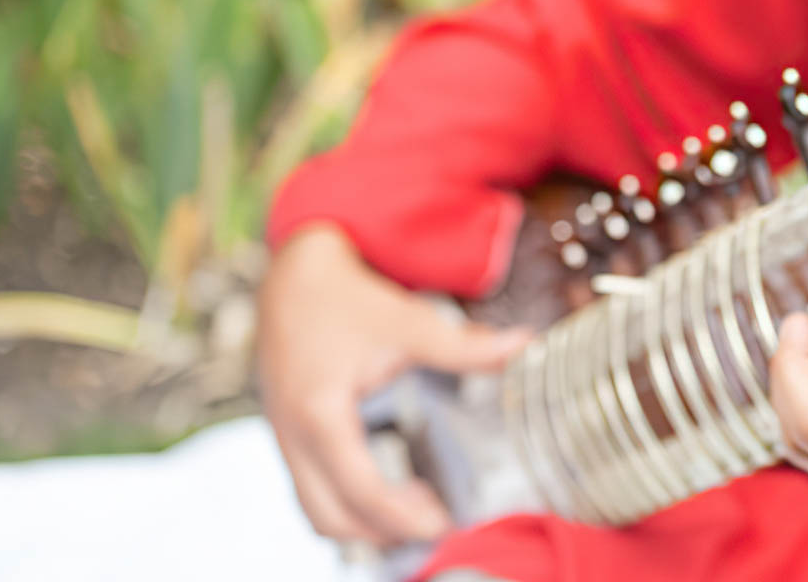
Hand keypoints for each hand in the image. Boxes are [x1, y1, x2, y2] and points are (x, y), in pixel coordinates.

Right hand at [257, 223, 530, 544]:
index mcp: (320, 413)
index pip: (360, 489)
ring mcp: (284, 439)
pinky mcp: (288, 436)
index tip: (444, 523)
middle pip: (330, 519)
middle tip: (437, 521)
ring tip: (417, 507)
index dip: (403, 516)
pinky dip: (347, 503)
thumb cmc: (346, 298)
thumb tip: (523, 347)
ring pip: (315, 511)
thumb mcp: (408, 321)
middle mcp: (293, 435)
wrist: (295, 275)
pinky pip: (310, 491)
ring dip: (363, 524)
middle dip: (382, 533)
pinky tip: (389, 487)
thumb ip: (464, 346)